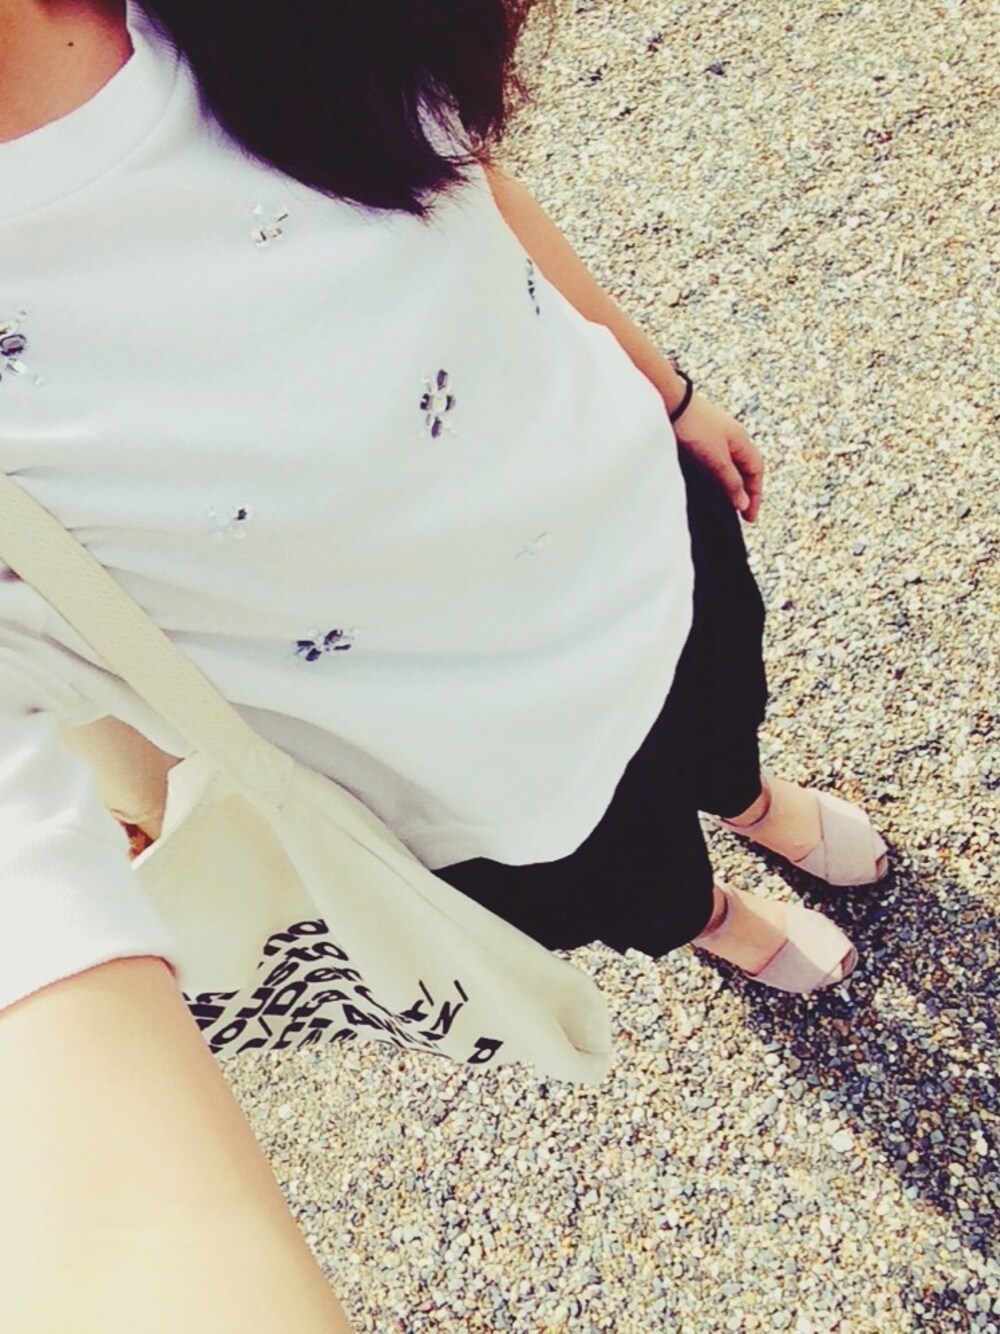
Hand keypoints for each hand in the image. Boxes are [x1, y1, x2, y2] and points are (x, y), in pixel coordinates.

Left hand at [671, 394, 763, 522]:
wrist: (667, 402)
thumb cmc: (693, 426)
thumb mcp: (716, 459)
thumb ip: (730, 481)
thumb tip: (743, 503)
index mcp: (741, 440)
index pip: (756, 471)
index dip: (755, 495)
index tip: (749, 518)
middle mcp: (731, 437)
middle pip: (744, 468)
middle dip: (744, 492)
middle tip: (740, 515)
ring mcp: (715, 435)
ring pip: (729, 464)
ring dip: (730, 484)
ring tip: (724, 503)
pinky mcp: (698, 436)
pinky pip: (714, 460)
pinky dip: (716, 475)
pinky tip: (708, 484)